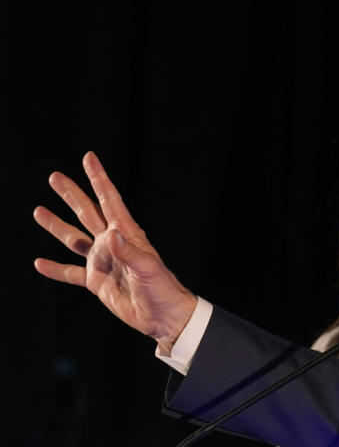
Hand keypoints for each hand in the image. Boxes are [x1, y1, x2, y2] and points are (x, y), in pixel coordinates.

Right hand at [33, 151, 196, 353]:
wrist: (163, 315)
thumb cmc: (163, 288)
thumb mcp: (148, 268)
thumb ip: (128, 252)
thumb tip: (109, 234)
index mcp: (127, 234)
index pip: (109, 200)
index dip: (99, 179)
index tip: (88, 158)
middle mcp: (112, 244)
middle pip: (87, 213)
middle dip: (72, 194)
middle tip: (55, 177)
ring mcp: (102, 262)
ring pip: (74, 239)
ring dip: (56, 226)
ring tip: (38, 211)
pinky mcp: (97, 282)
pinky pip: (71, 273)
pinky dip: (55, 268)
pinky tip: (39, 263)